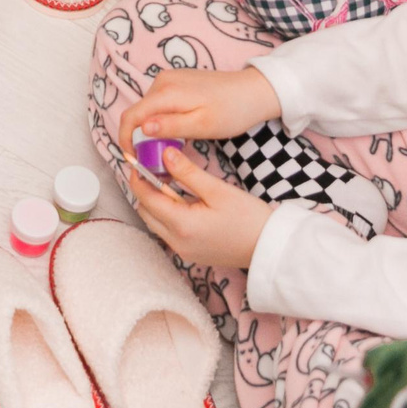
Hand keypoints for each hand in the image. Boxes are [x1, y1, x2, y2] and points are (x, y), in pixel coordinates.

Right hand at [115, 67, 280, 153]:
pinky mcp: (176, 81)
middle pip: (137, 113)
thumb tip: (141, 129)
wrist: (254, 91)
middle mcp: (162, 81)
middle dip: (138, 138)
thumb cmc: (232, 111)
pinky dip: (160, 120)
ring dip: (149, 130)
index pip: (131, 116)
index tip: (133, 160)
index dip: (125, 140)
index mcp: (167, 92)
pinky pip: (158, 103)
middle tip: (153, 161)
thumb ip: (171, 126)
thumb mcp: (203, 125)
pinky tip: (175, 133)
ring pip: (147, 110)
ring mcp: (169, 79)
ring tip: (166, 149)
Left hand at [124, 144, 275, 269]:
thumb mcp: (218, 190)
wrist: (269, 247)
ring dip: (155, 203)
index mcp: (181, 225)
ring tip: (170, 182)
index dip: (138, 178)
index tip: (137, 160)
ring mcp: (182, 251)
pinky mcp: (190, 253)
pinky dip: (167, 215)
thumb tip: (165, 154)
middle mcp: (176, 242)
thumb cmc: (249, 218)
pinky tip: (183, 200)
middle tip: (154, 168)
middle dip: (145, 190)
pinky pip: (168, 232)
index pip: (146, 198)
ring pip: (155, 223)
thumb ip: (187, 172)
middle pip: (145, 212)